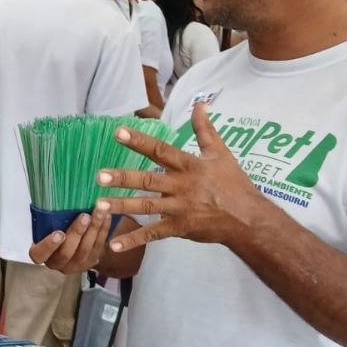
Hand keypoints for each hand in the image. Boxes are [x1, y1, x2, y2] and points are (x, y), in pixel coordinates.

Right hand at [29, 209, 110, 273]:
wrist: (74, 246)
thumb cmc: (57, 231)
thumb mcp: (47, 228)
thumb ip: (48, 220)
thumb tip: (51, 197)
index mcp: (43, 254)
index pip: (40, 254)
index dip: (49, 245)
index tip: (59, 232)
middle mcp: (58, 262)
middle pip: (67, 252)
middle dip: (77, 232)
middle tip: (84, 216)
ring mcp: (76, 264)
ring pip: (85, 249)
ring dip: (93, 229)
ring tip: (98, 213)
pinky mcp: (91, 261)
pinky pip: (98, 246)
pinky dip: (103, 230)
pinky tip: (106, 216)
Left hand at [96, 103, 266, 252]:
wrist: (248, 219)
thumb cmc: (233, 183)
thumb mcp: (221, 153)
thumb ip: (205, 129)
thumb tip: (199, 103)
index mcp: (189, 166)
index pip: (160, 150)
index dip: (139, 141)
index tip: (118, 132)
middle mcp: (181, 186)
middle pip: (148, 180)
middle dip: (124, 178)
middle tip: (100, 176)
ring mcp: (179, 209)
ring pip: (147, 206)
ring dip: (122, 206)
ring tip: (99, 205)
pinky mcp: (179, 228)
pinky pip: (153, 234)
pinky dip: (134, 240)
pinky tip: (113, 243)